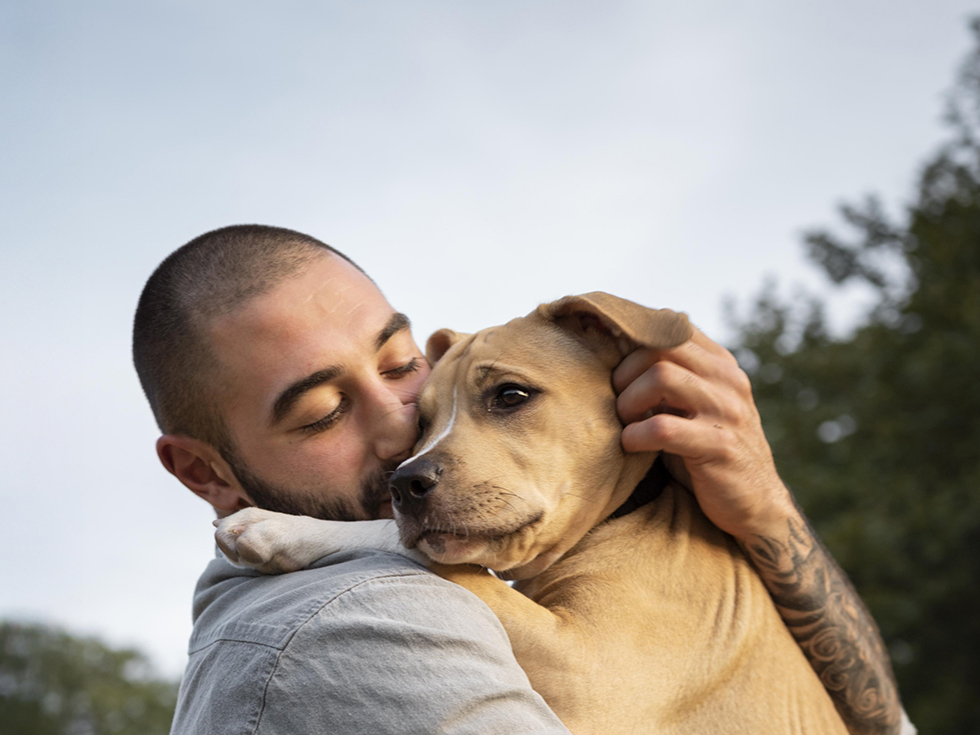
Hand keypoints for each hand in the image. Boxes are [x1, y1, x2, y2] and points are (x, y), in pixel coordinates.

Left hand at [612, 326, 798, 540]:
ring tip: (625, 422)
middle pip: (660, 346)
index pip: (671, 324)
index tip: (609, 360)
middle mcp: (727, 380)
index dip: (632, 337)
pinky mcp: (720, 447)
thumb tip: (616, 350)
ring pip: (661, 377)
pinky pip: (663, 428)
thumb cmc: (707, 452)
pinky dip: (635, 435)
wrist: (755, 504)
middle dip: (625, 372)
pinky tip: (630, 445)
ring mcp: (727, 411)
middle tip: (616, 401)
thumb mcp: (691, 406)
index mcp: (720, 364)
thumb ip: (668, 378)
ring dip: (628, 401)